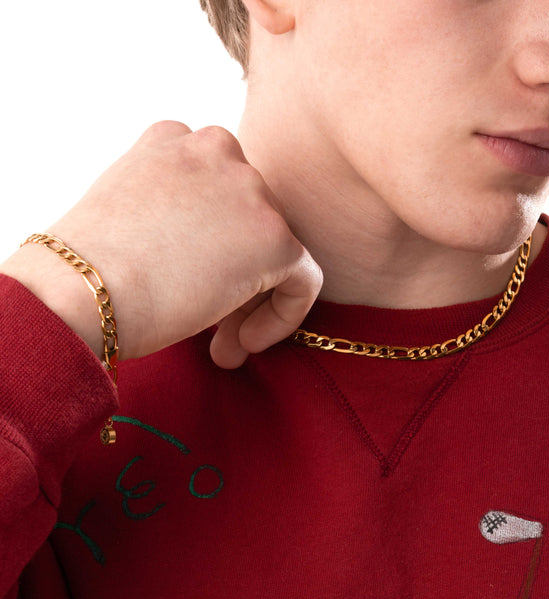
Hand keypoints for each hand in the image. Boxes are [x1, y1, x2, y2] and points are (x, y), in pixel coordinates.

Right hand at [4, 122, 321, 366]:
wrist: (79, 289)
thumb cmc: (86, 269)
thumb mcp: (128, 213)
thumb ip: (175, 213)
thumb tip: (210, 254)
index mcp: (175, 139)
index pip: (218, 192)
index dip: (214, 247)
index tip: (192, 287)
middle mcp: (217, 148)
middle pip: (250, 220)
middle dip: (237, 277)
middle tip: (215, 329)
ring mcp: (249, 188)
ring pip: (276, 250)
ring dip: (254, 302)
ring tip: (224, 344)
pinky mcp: (274, 236)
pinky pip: (303, 281)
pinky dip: (282, 317)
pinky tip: (243, 344)